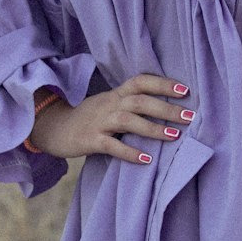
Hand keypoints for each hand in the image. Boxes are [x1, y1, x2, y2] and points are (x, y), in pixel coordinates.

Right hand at [28, 75, 195, 163]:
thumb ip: (131, 104)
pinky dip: (130, 152)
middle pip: (141, 101)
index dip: (163, 83)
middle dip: (167, 108)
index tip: (185, 89)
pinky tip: (147, 159)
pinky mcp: (91, 140)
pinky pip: (112, 145)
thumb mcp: (109, 105)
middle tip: (190, 116)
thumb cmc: (88, 118)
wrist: (52, 128)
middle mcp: (109, 104)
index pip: (141, 81)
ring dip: (153, 128)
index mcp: (116, 94)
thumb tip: (165, 110)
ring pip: (129, 120)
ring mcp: (99, 121)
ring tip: (175, 136)